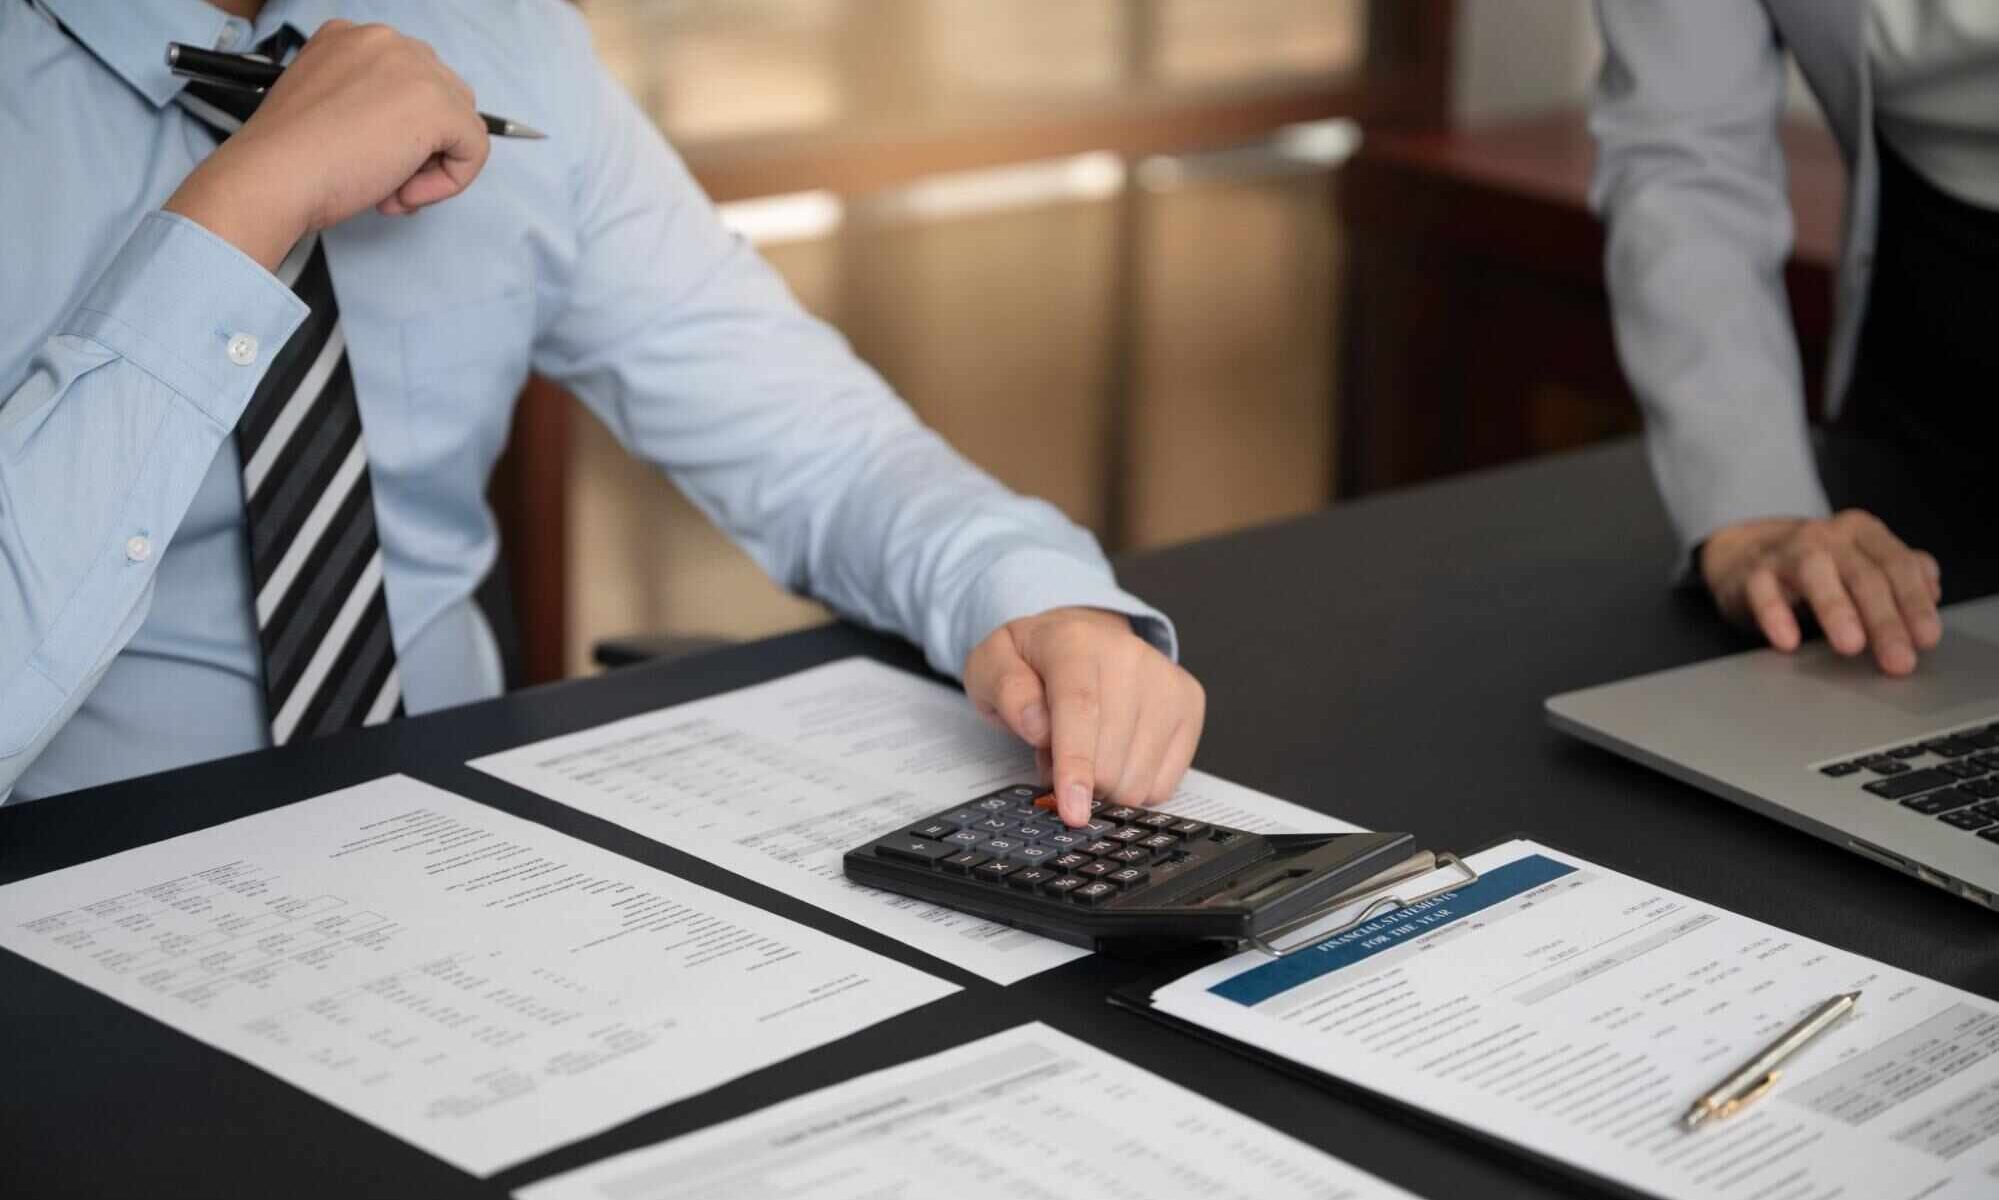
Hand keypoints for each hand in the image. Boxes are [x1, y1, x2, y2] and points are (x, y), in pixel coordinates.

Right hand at [163, 21, 489, 270]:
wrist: (274, 174)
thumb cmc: (289, 156)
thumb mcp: (329, 108)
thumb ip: (368, 106)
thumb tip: (409, 136)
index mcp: (355, 38)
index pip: (410, 82)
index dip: (400, 131)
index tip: (367, 159)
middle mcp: (387, 41)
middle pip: (444, 98)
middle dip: (422, 148)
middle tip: (384, 183)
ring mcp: (416, 68)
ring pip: (461, 124)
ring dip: (432, 167)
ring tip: (389, 191)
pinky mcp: (438, 105)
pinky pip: (473, 150)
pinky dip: (448, 183)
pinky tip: (402, 194)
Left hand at [964, 607, 1205, 826]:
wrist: (1081, 637)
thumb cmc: (1034, 660)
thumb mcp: (992, 665)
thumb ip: (1006, 692)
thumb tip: (1038, 727)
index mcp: (1075, 641)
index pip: (1081, 710)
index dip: (1075, 766)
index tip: (1072, 810)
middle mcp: (1130, 655)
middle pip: (1111, 756)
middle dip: (1078, 780)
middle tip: (1053, 756)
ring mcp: (1166, 680)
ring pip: (1139, 777)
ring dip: (1104, 785)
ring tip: (1086, 750)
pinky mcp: (1189, 704)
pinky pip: (1163, 782)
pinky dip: (1133, 785)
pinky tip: (1116, 755)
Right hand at [1700, 510, 1941, 675]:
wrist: (1744, 553)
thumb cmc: (1816, 565)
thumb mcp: (1862, 561)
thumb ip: (1901, 573)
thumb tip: (1933, 592)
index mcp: (1862, 532)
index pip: (1897, 565)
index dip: (1915, 603)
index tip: (1927, 639)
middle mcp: (1826, 536)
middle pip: (1863, 576)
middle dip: (1885, 621)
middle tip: (1899, 660)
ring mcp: (1786, 552)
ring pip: (1816, 575)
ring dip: (1837, 611)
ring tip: (1852, 646)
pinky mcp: (1751, 573)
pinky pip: (1763, 593)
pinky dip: (1775, 616)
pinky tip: (1788, 641)